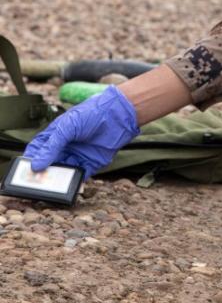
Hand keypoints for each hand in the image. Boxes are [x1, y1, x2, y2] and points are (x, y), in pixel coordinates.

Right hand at [24, 85, 139, 178]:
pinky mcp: (91, 163)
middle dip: (42, 175)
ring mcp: (77, 156)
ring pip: (63, 173)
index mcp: (56, 136)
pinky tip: (70, 189)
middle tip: (35, 185)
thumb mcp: (68, 126)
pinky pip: (80, 177)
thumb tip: (36, 165)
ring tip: (51, 188)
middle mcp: (65, 147)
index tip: (23, 171)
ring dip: (57, 181)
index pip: (38, 150)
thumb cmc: (91, 114)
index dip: (30, 160)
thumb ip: (52, 146)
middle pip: (49, 165)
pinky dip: (75, 184)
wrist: (118, 114)